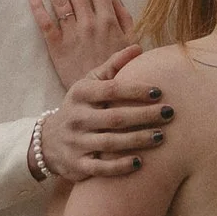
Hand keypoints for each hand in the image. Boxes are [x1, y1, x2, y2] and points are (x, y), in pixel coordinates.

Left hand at [28, 0, 134, 87]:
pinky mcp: (57, 47)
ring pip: (60, 2)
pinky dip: (38, 8)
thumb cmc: (118, 68)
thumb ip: (124, 18)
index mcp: (108, 20)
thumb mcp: (131, 42)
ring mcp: (72, 34)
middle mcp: (89, 23)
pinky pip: (46, 24)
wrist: (102, 96)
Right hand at [39, 46, 174, 182]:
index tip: (159, 91)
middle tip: (169, 113)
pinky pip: (101, 168)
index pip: (111, 90)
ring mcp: (76, 143)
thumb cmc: (80, 107)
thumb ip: (112, 66)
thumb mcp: (89, 84)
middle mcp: (76, 118)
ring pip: (110, 143)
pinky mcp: (78, 166)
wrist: (47, 141)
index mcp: (80, 94)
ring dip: (138, 140)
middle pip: (115, 117)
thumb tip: (138, 48)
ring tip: (162, 136)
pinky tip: (140, 162)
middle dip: (144, 115)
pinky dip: (120, 166)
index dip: (136, 90)